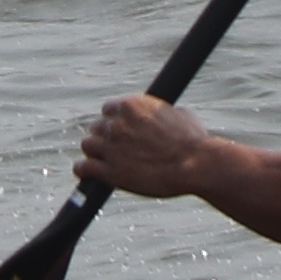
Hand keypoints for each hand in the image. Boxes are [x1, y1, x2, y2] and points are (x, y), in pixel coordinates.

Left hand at [77, 93, 208, 198]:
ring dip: (95, 152)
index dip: (114, 121)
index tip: (119, 130)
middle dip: (105, 137)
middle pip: (97, 127)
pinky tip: (86, 173)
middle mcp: (117, 124)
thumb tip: (170, 114)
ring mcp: (111, 147)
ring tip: (102, 161)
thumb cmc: (195, 142)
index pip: (108, 109)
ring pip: (88, 145)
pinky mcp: (111, 171)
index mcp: (131, 106)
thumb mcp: (182, 115)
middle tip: (114, 148)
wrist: (196, 165)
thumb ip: (166, 112)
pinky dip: (84, 170)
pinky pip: (84, 167)